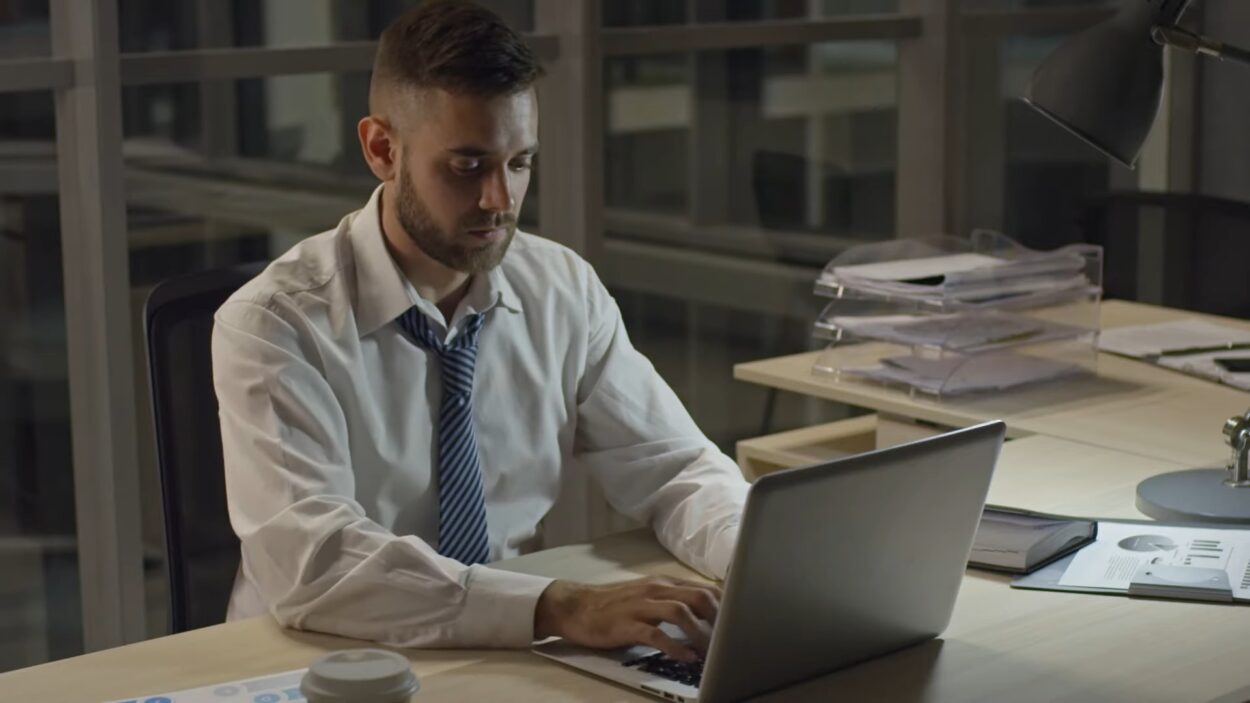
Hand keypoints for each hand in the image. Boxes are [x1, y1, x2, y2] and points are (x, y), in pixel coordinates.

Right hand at [534, 577, 721, 661]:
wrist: (576, 607)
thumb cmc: (616, 605)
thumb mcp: (649, 597)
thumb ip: (675, 601)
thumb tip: (708, 614)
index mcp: (664, 583)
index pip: (704, 589)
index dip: (726, 607)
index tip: (740, 624)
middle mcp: (655, 589)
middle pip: (698, 597)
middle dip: (720, 620)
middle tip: (730, 641)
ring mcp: (640, 605)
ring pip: (681, 612)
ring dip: (700, 633)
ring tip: (712, 653)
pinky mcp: (626, 624)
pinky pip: (655, 634)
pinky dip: (675, 646)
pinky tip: (686, 657)